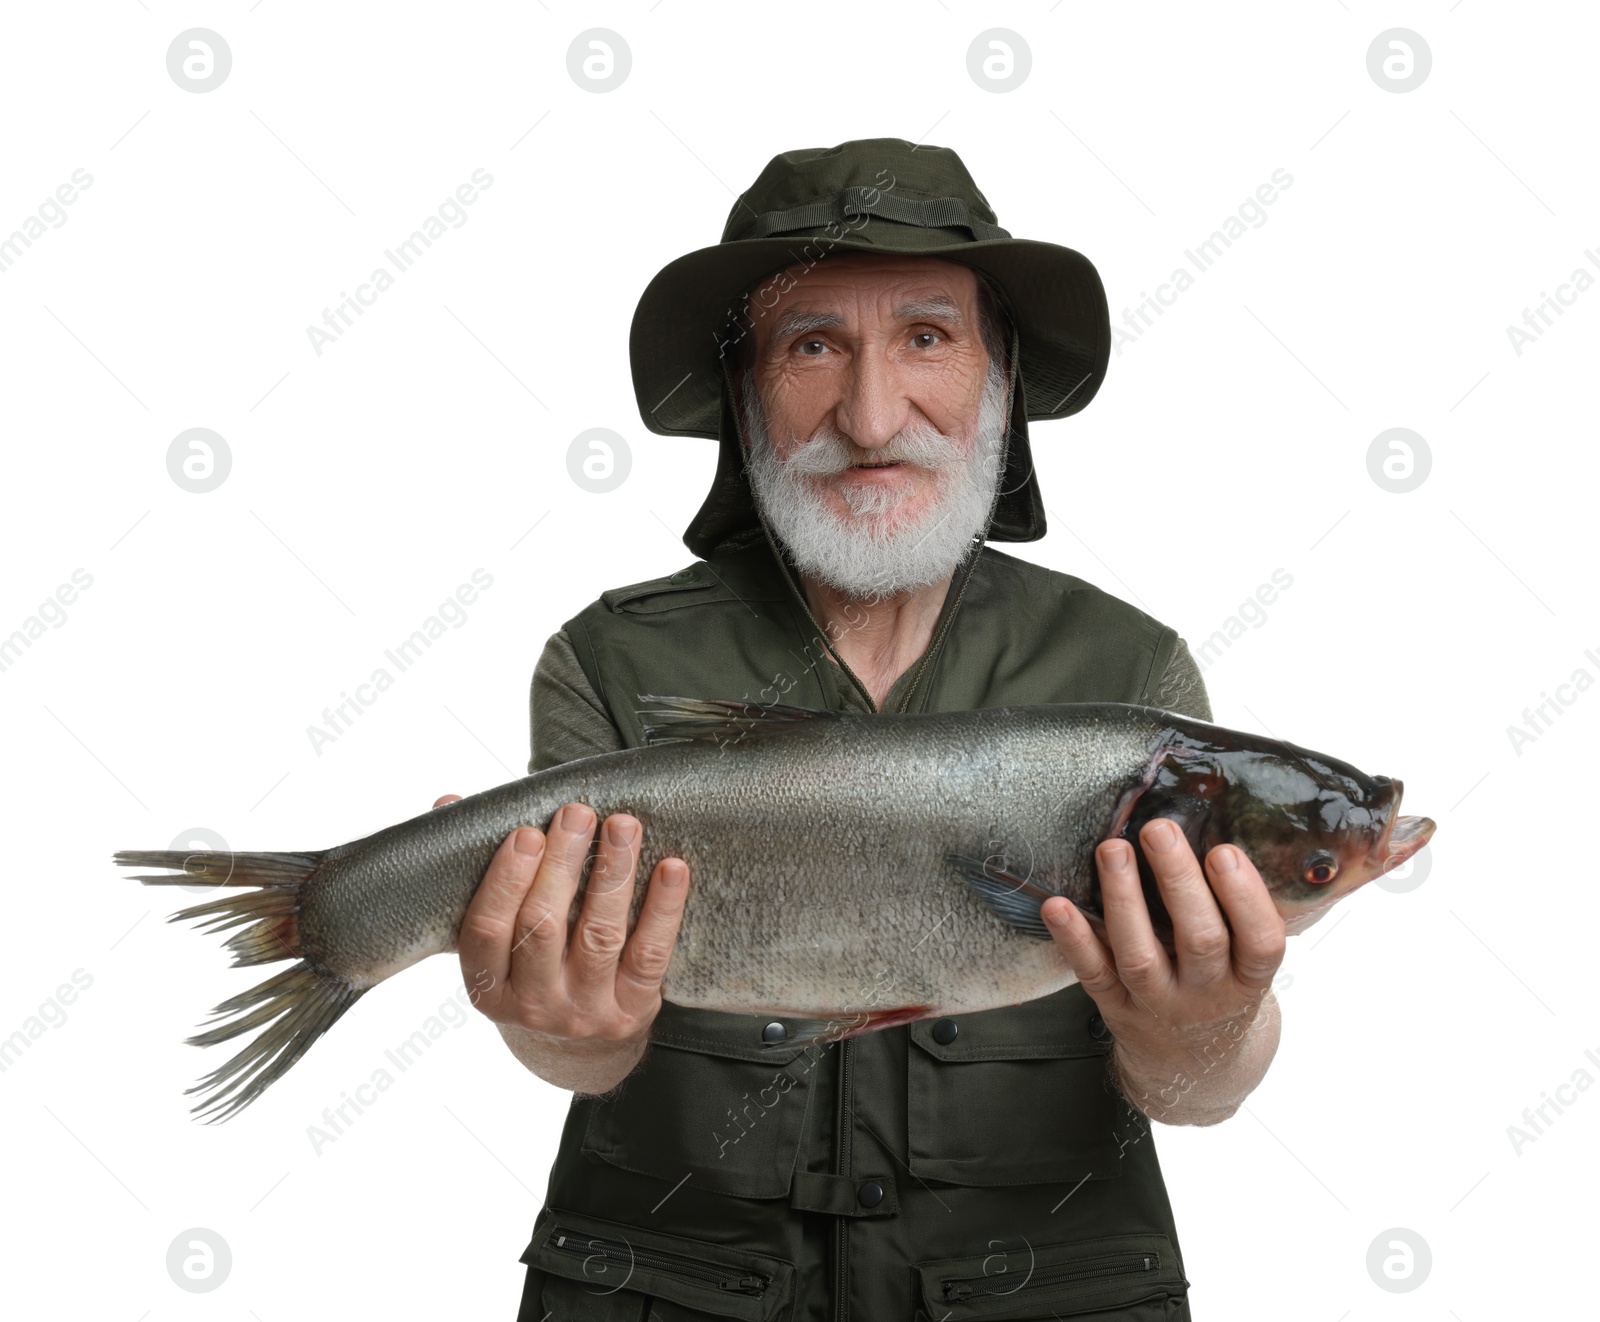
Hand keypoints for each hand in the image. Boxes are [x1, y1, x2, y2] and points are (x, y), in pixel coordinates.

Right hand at [435, 794, 689, 1058]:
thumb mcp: (495, 935)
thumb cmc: (530, 965)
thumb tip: (447, 804)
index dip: (506, 880)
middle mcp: (532, 1004)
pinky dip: (663, 908)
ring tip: (623, 825)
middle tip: (577, 813)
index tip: (526, 831)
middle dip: (561, 864)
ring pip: (599, 935)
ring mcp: (584, 1011)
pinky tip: (671, 867)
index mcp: (487, 985)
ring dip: (612, 874)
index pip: (486, 930)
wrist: (579, 1047)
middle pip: (543, 927)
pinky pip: (649, 955)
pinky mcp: (632, 1010)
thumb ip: (475, 870)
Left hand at [1040, 819, 1284, 1121]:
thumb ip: (1238, 912)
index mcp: (1250, 979)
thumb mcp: (1248, 962)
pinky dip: (1074, 940)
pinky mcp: (1116, 1009)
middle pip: (1199, 941)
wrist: (1196, 1069)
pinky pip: (1094, 974)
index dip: (1244, 897)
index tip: (1223, 851)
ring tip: (1112, 848)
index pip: (1260, 942)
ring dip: (1123, 901)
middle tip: (1159, 830)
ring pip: (1140, 956)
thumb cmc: (1223, 988)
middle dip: (1179, 882)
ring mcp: (1158, 1005)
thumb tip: (1214, 824)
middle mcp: (1206, 995)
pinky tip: (1057, 906)